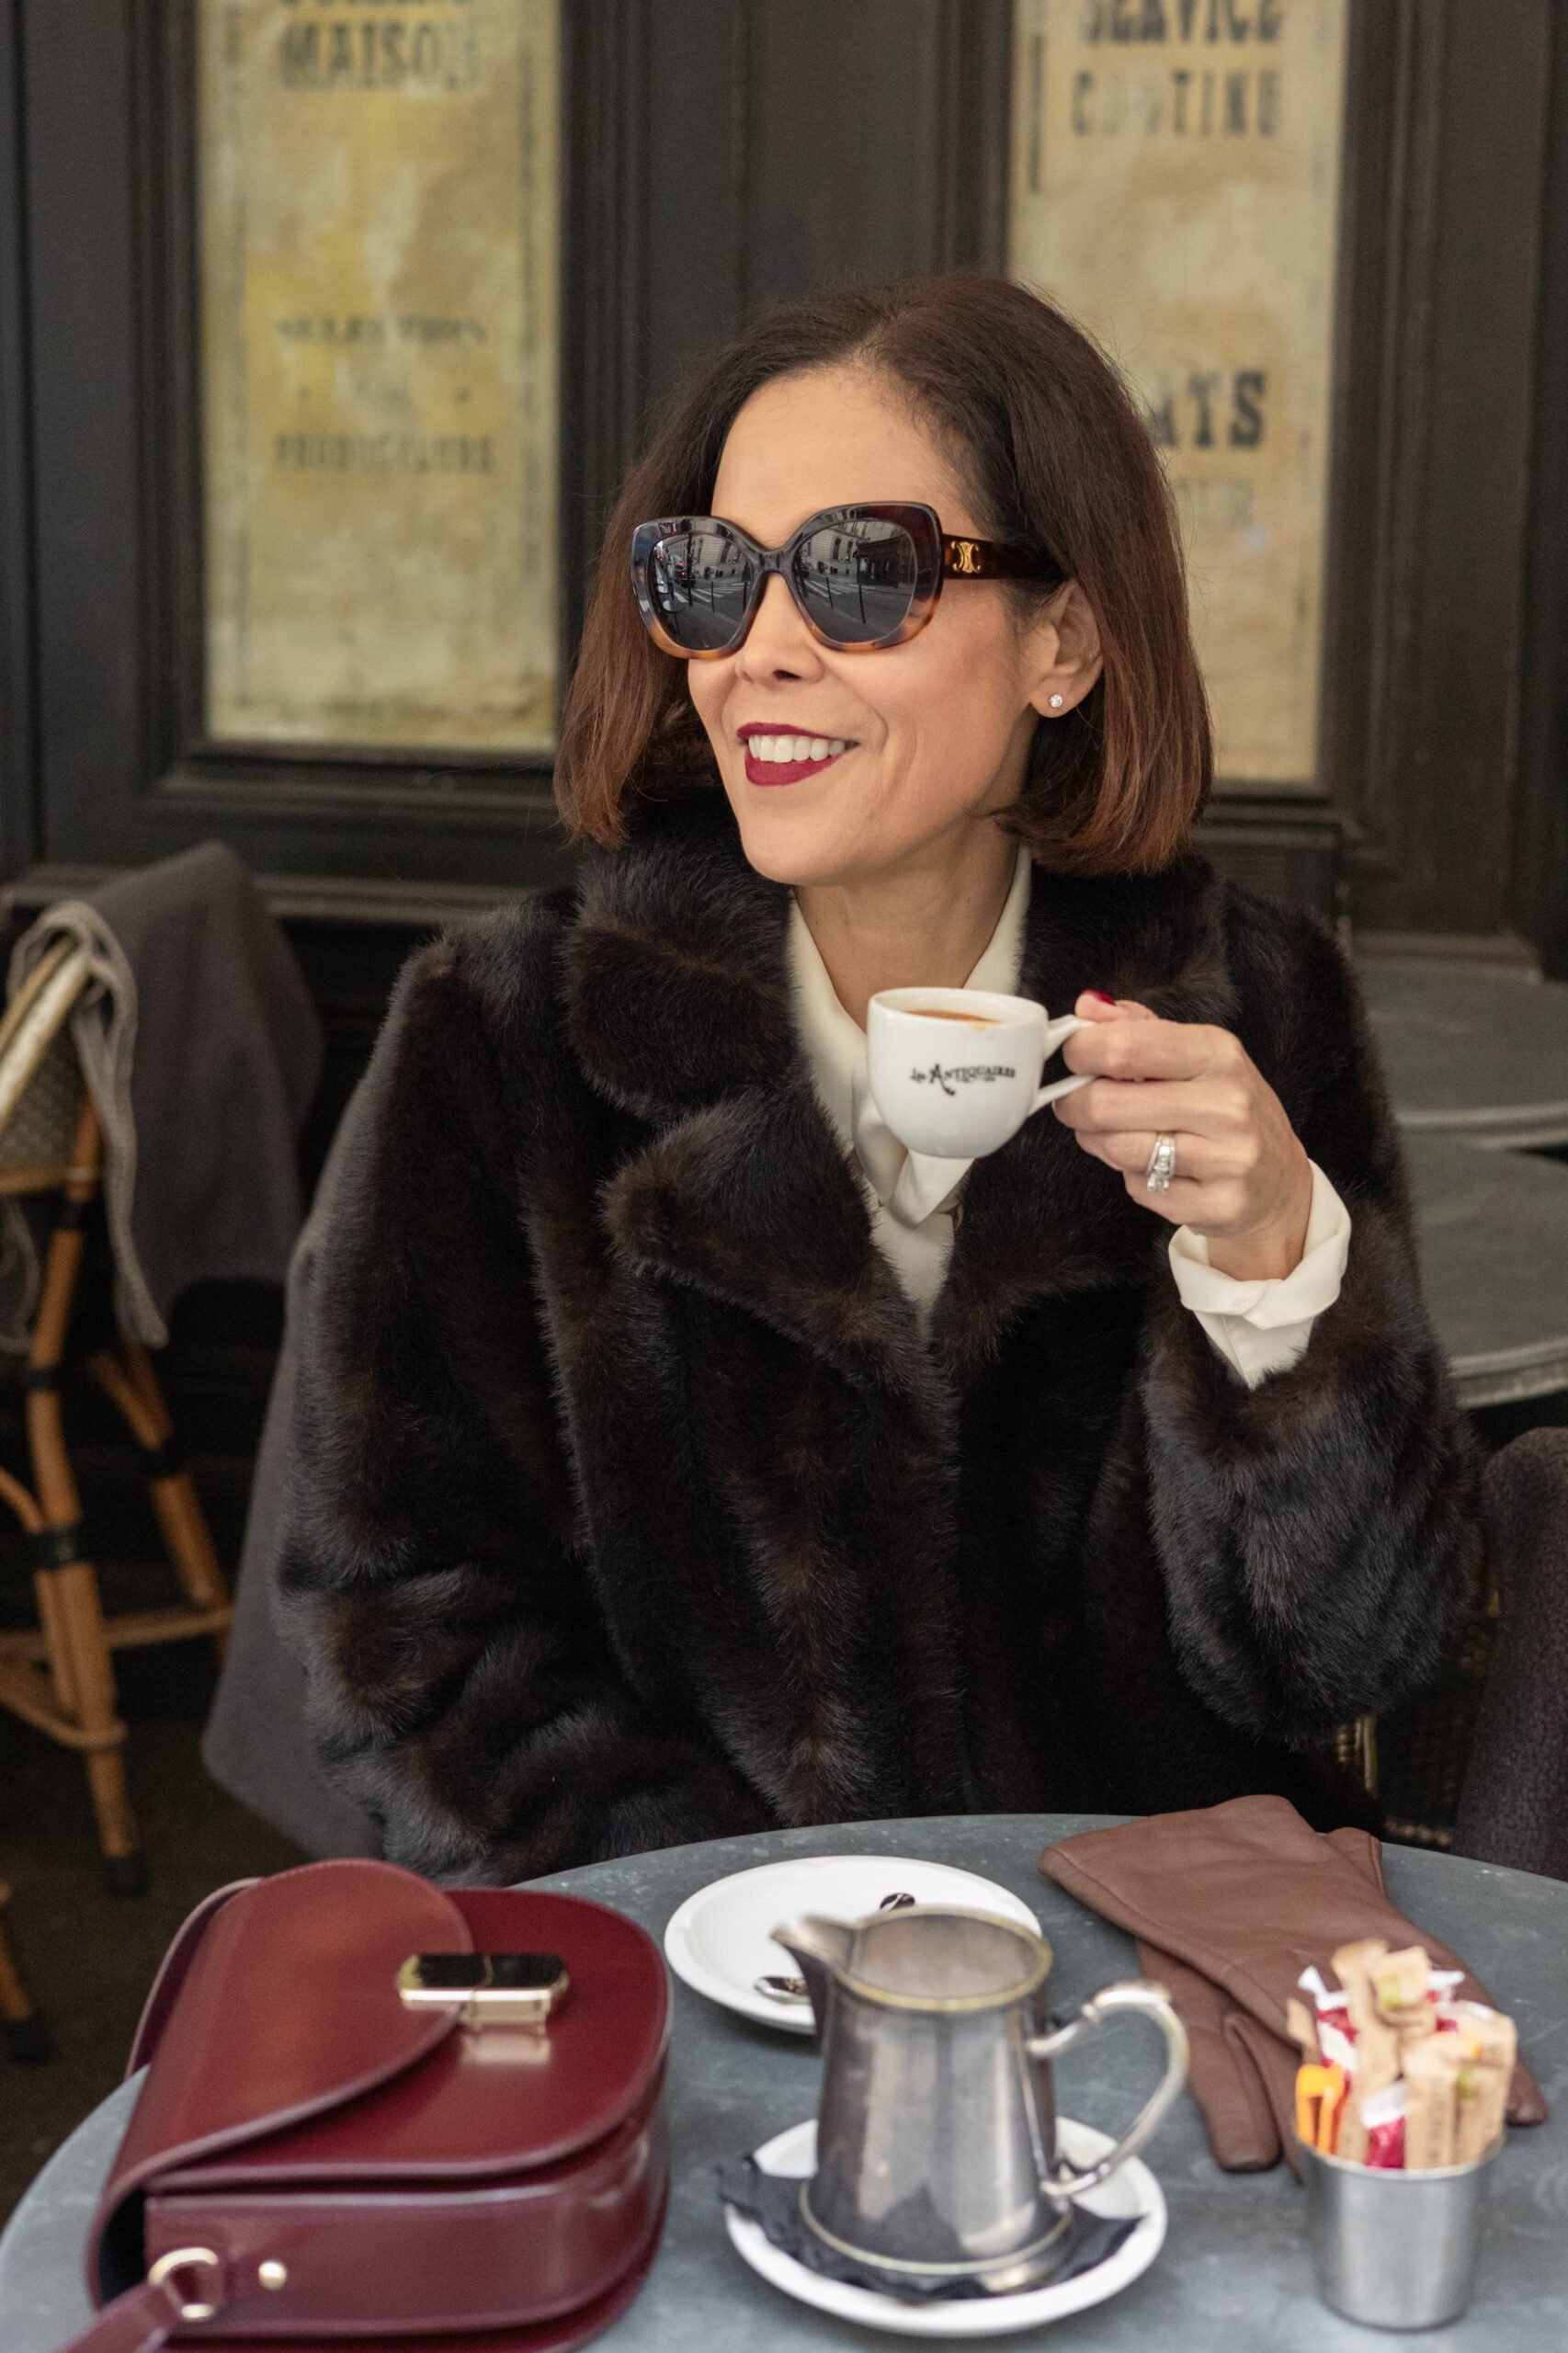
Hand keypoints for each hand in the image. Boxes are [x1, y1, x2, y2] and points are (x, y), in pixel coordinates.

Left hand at [1055, 991, 1313, 1280]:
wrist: (1278, 1180)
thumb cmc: (1226, 1110)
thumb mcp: (1196, 1056)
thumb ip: (1140, 1028)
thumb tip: (1088, 1006)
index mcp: (1218, 1053)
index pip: (1124, 1046)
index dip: (1079, 1052)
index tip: (1073, 1058)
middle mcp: (1228, 1103)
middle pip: (1107, 1102)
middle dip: (1075, 1104)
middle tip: (1076, 1103)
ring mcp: (1228, 1158)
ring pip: (1117, 1148)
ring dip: (1097, 1141)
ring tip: (1112, 1134)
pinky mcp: (1219, 1203)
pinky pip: (1139, 1188)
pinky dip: (1132, 1178)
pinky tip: (1153, 1168)